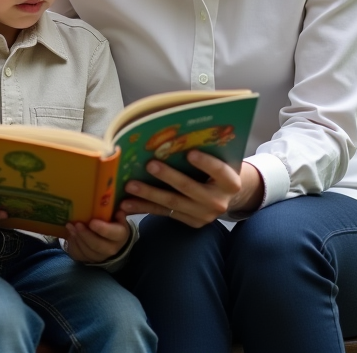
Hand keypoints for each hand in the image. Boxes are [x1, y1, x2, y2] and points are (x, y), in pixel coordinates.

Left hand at [64, 212, 131, 263]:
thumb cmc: (112, 223)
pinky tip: (70, 234)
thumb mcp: (117, 215)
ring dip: (77, 239)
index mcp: (120, 236)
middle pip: (98, 245)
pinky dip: (72, 244)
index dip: (103, 229)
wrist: (109, 239)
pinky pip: (79, 254)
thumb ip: (118, 210)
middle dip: (86, 235)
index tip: (92, 222)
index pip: (114, 234)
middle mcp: (111, 248)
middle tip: (77, 224)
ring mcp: (99, 256)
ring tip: (70, 226)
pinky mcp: (88, 259)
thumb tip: (121, 204)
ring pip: (87, 251)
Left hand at [119, 152, 262, 226]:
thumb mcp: (221, 161)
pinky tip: (127, 203)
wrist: (227, 197)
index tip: (190, 152)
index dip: (205, 163)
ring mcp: (203, 215)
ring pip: (172, 203)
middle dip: (168, 176)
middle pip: (189, 188)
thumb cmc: (218, 171)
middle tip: (149, 165)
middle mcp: (218, 201)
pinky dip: (144, 207)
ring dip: (149, 194)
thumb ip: (208, 152)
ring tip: (130, 185)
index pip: (219, 171)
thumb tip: (177, 133)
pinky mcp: (190, 223)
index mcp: (230, 182)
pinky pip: (164, 213)